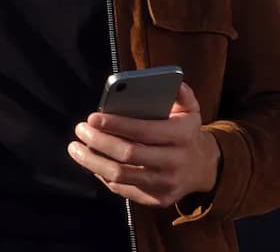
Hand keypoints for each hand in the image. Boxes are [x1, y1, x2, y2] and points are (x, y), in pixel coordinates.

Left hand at [68, 83, 220, 207]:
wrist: (204, 168)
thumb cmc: (186, 132)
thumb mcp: (190, 109)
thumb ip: (180, 93)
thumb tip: (170, 80)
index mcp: (182, 136)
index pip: (143, 131)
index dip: (115, 124)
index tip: (92, 117)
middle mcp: (175, 162)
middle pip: (128, 154)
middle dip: (98, 141)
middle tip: (80, 130)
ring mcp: (166, 184)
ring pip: (121, 175)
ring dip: (92, 162)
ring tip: (75, 148)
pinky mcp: (158, 199)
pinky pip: (124, 189)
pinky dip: (103, 176)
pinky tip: (92, 162)